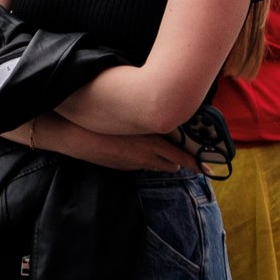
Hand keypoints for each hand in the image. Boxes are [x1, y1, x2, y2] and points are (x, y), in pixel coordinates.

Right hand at [15, 115, 193, 173]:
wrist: (71, 134)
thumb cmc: (101, 118)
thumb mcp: (130, 115)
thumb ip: (150, 117)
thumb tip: (165, 111)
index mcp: (150, 143)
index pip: (180, 157)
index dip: (195, 163)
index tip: (208, 168)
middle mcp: (144, 157)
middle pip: (170, 165)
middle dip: (180, 161)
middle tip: (188, 156)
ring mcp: (130, 164)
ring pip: (154, 165)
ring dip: (161, 160)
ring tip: (165, 151)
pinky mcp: (118, 166)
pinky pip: (138, 163)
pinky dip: (143, 159)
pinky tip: (136, 148)